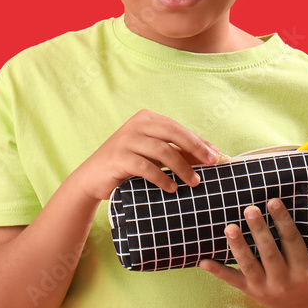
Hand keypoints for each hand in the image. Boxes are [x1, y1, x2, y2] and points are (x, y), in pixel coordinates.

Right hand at [65, 109, 220, 200]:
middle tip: (210, 164)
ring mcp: (125, 140)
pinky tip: (172, 188)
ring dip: (182, 167)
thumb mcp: (153, 156)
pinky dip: (162, 178)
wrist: (92, 178)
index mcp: (145, 119)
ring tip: (193, 182)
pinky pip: (146, 167)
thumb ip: (177, 151)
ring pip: (162, 150)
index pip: (177, 128)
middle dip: (195, 148)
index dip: (198, 141)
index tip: (215, 155)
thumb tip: (211, 153)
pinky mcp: (119, 158)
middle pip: (172, 133)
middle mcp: (135, 125)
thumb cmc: (127, 166)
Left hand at [199, 199, 307, 307]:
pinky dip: (217, 270)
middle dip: (259, 230)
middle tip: (250, 209)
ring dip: (238, 246)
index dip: (283, 220)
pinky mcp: (248, 290)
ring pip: (249, 265)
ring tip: (229, 227)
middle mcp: (283, 279)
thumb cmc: (298, 269)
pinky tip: (203, 261)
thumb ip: (293, 237)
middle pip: (269, 252)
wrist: (296, 303)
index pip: (292, 241)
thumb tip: (276, 202)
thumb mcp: (305, 257)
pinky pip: (231, 279)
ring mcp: (263, 286)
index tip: (273, 201)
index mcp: (301, 267)